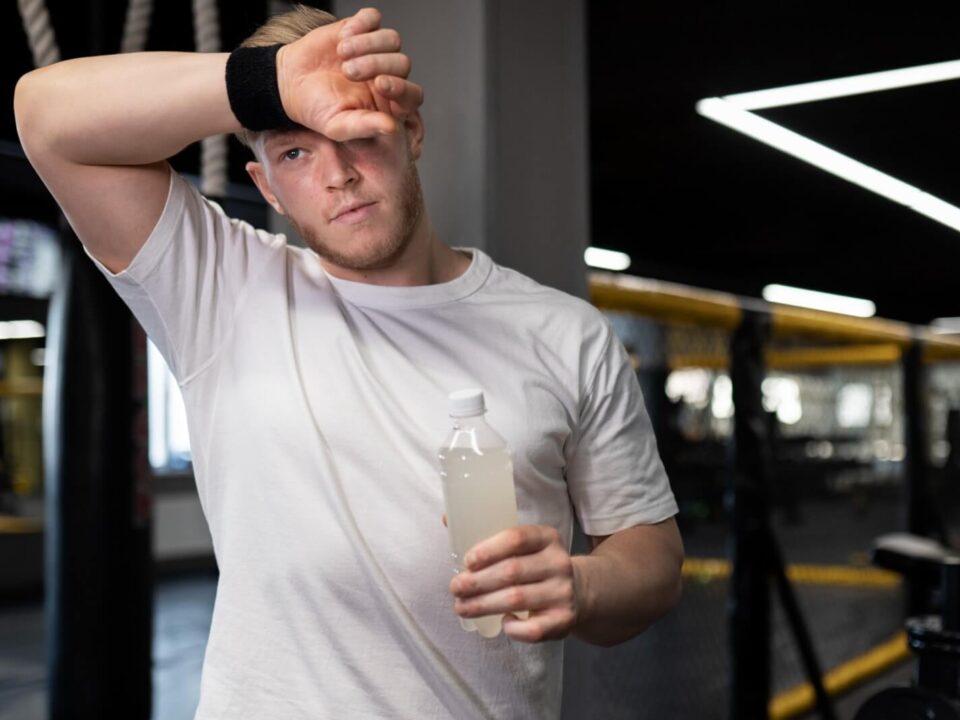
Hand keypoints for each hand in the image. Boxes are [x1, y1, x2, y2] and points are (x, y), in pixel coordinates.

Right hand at [276, 7, 423, 140]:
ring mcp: (376, 51)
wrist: (291, 84)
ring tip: (342, 53)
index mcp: (388, 103)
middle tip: (348, 72)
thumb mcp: (338, 126)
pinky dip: (360, 24)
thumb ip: (365, 127)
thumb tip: (392, 128)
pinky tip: (342, 37)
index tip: (379, 84)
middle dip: (376, 64)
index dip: (402, 88)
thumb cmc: (317, 109)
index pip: (412, 95)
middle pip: (403, 63)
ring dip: (368, 44)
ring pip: (392, 39)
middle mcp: (387, 75)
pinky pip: (373, 18)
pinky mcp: (360, 29)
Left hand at [448, 524, 580, 642]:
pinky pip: (534, 629)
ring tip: (462, 607)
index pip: (517, 538)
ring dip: (484, 605)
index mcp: (546, 537)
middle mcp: (558, 562)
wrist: (579, 591)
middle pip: (512, 571)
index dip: (489, 550)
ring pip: (518, 600)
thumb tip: (446, 520)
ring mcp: (563, 592)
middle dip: (477, 581)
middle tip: (455, 587)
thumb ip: (491, 537)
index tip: (467, 561)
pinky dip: (513, 628)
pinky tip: (502, 622)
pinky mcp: (564, 620)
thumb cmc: (536, 565)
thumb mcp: (524, 545)